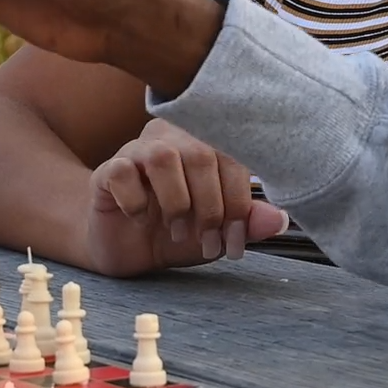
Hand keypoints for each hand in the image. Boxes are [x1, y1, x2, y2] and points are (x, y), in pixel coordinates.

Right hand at [81, 119, 291, 274]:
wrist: (126, 249)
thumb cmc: (174, 233)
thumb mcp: (218, 233)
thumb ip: (246, 223)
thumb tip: (279, 220)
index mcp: (205, 145)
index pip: (233, 157)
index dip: (238, 203)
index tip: (235, 243)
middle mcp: (172, 138)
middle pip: (202, 154)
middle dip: (211, 207)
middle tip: (206, 242)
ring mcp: (137, 151)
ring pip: (164, 158)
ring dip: (177, 203)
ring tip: (176, 230)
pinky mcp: (109, 170)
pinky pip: (124, 173)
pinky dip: (137, 201)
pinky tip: (140, 218)